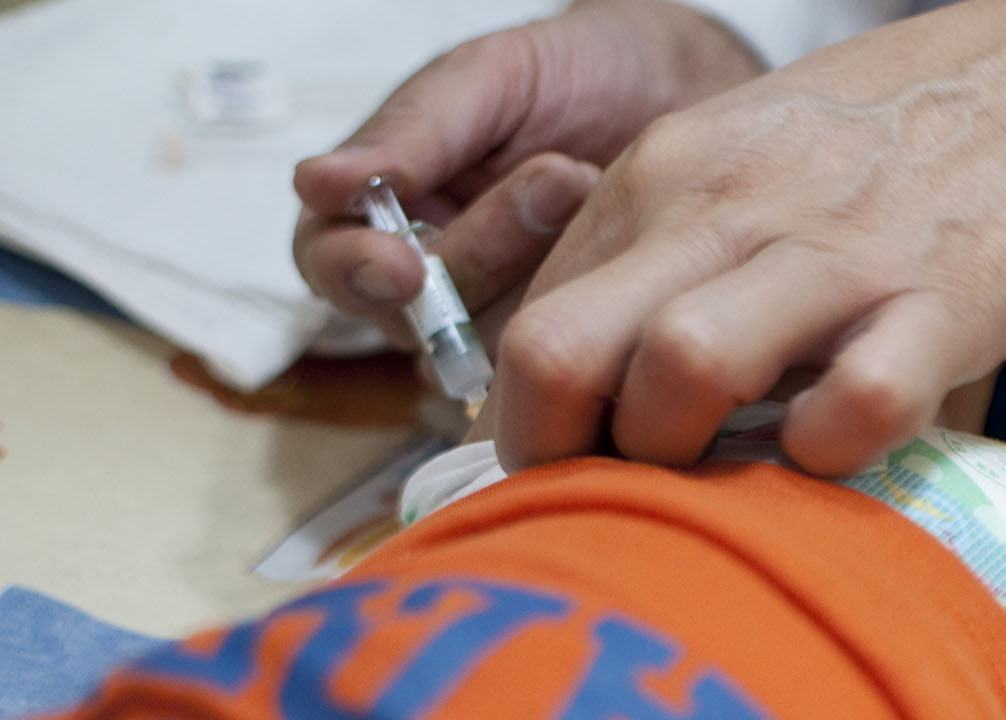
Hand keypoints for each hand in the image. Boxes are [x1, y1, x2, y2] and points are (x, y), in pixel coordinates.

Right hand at [292, 0, 763, 351]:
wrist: (689, 88)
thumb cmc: (581, 73)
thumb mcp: (495, 76)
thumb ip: (414, 130)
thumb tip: (316, 183)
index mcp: (387, 205)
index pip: (329, 261)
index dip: (353, 271)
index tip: (401, 264)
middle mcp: (434, 274)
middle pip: (411, 312)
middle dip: (483, 249)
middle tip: (554, 177)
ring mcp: (501, 316)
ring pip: (483, 339)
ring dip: (537, 266)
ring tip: (589, 184)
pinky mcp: (568, 345)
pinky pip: (554, 360)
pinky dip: (584, 300)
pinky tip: (615, 243)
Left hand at [488, 0, 1005, 474]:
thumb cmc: (876, 151)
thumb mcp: (732, 170)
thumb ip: (650, 257)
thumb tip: (573, 387)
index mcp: (660, 181)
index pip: (528, 329)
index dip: (535, 430)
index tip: (578, 473)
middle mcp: (725, 208)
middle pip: (560, 352)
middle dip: (566, 459)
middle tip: (623, 504)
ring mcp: (833, 254)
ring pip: (684, 366)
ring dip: (681, 458)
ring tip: (725, 481)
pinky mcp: (941, 301)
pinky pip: (856, 403)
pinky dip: (830, 452)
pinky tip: (835, 454)